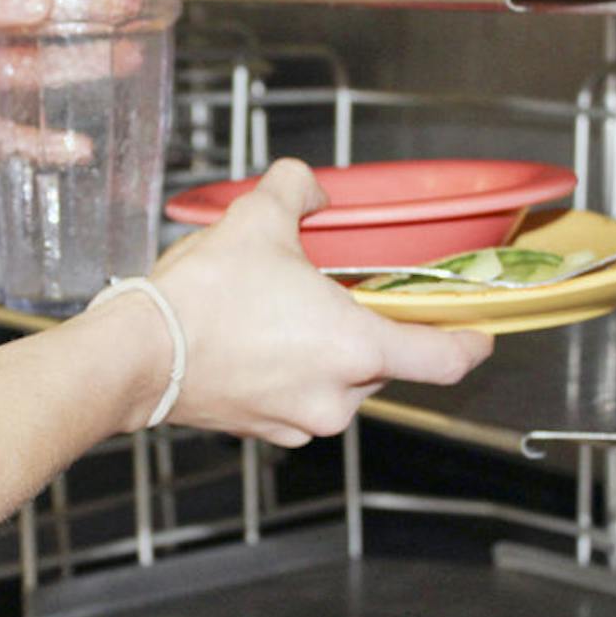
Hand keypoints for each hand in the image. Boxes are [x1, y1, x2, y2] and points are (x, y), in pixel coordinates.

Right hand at [149, 159, 492, 446]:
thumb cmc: (202, 299)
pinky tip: (261, 342)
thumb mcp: (256, 219)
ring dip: (329, 354)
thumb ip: (296, 189)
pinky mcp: (265, 432)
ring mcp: (300, 420)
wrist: (136, 357)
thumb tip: (308, 184)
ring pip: (340, 385)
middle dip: (372, 331)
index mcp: (356, 348)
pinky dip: (293, 374)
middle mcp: (337, 397)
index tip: (479, 333)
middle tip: (345, 295)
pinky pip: (300, 401)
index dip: (470, 343)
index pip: (445, 359)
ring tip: (289, 316)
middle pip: (385, 366)